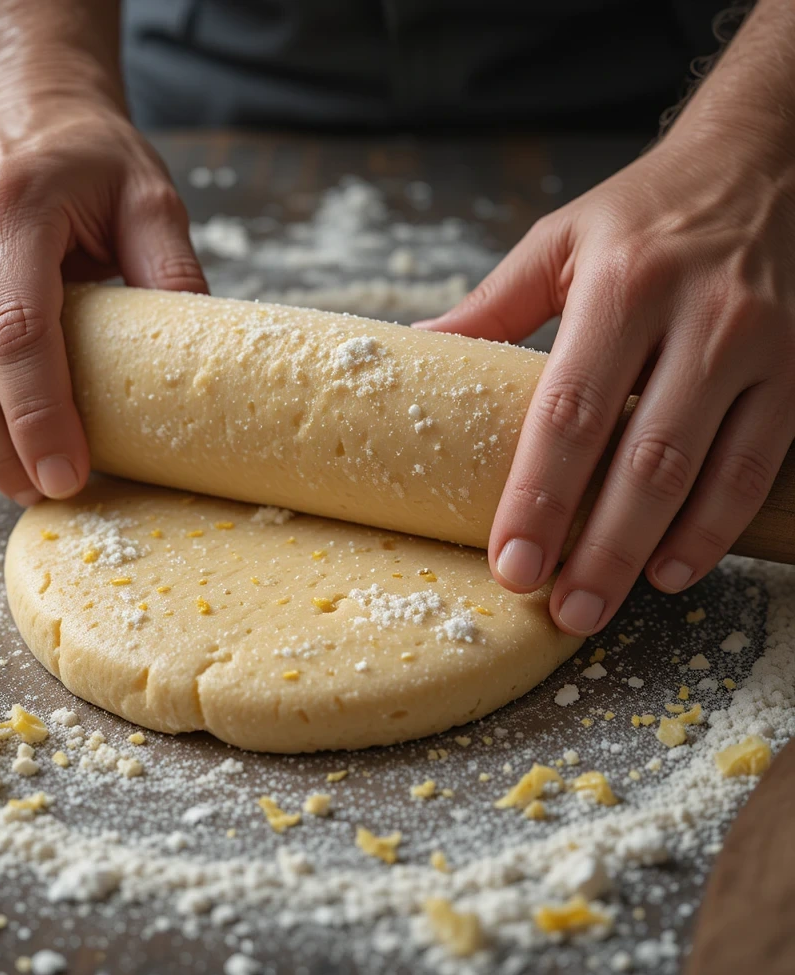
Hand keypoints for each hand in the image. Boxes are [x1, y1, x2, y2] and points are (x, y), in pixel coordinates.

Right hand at [0, 91, 205, 504]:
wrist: (10, 122)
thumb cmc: (85, 168)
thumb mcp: (148, 199)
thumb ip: (173, 270)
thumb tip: (200, 363)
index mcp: (9, 207)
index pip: (16, 335)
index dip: (40, 419)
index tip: (69, 476)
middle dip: (4, 453)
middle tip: (48, 492)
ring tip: (16, 479)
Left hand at [417, 128, 794, 635]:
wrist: (763, 162)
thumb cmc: (643, 214)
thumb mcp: (559, 241)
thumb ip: (493, 305)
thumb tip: (416, 347)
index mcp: (622, 287)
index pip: (570, 412)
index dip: (538, 495)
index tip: (510, 560)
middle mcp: (698, 318)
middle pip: (641, 458)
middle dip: (596, 546)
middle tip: (558, 609)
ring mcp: (756, 347)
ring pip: (702, 472)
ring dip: (650, 551)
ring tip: (601, 605)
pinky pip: (757, 464)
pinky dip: (715, 525)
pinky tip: (673, 568)